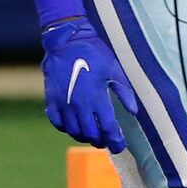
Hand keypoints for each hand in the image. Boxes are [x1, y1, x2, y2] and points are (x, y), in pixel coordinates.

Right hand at [39, 16, 138, 150]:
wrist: (66, 41)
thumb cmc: (93, 52)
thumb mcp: (114, 69)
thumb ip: (125, 91)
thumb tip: (134, 112)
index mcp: (97, 98)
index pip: (108, 128)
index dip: (115, 141)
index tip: (119, 147)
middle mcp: (80, 104)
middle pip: (91, 134)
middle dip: (100, 141)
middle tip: (106, 141)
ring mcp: (64, 103)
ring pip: (74, 131)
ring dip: (84, 136)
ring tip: (91, 135)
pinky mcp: (52, 99)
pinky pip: (57, 122)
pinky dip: (65, 128)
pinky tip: (72, 125)